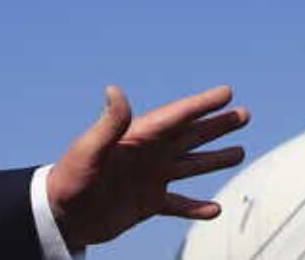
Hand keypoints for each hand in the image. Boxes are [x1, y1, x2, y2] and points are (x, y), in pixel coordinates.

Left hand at [48, 85, 249, 248]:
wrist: (61, 214)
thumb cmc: (71, 178)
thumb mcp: (90, 148)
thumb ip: (109, 123)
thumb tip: (114, 89)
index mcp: (137, 137)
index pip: (177, 117)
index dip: (202, 104)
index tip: (227, 92)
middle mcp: (148, 154)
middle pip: (190, 136)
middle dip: (216, 125)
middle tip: (243, 114)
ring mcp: (149, 178)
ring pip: (190, 166)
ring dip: (213, 159)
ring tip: (240, 151)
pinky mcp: (146, 202)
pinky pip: (178, 204)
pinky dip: (196, 206)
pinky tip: (215, 209)